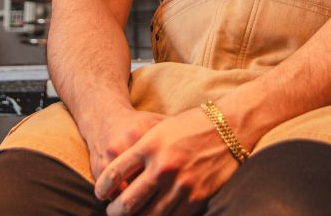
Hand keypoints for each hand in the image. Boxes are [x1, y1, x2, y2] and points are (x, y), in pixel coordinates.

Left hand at [94, 107, 240, 215]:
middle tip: (112, 211)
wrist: (230, 126)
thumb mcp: (161, 128)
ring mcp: (180, 184)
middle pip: (127, 201)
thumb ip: (141, 150)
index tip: (100, 193)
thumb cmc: (193, 124)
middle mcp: (162, 166)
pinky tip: (155, 215)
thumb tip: (122, 174)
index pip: (114, 173)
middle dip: (114, 211)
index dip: (102, 187)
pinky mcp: (196, 197)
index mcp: (150, 144)